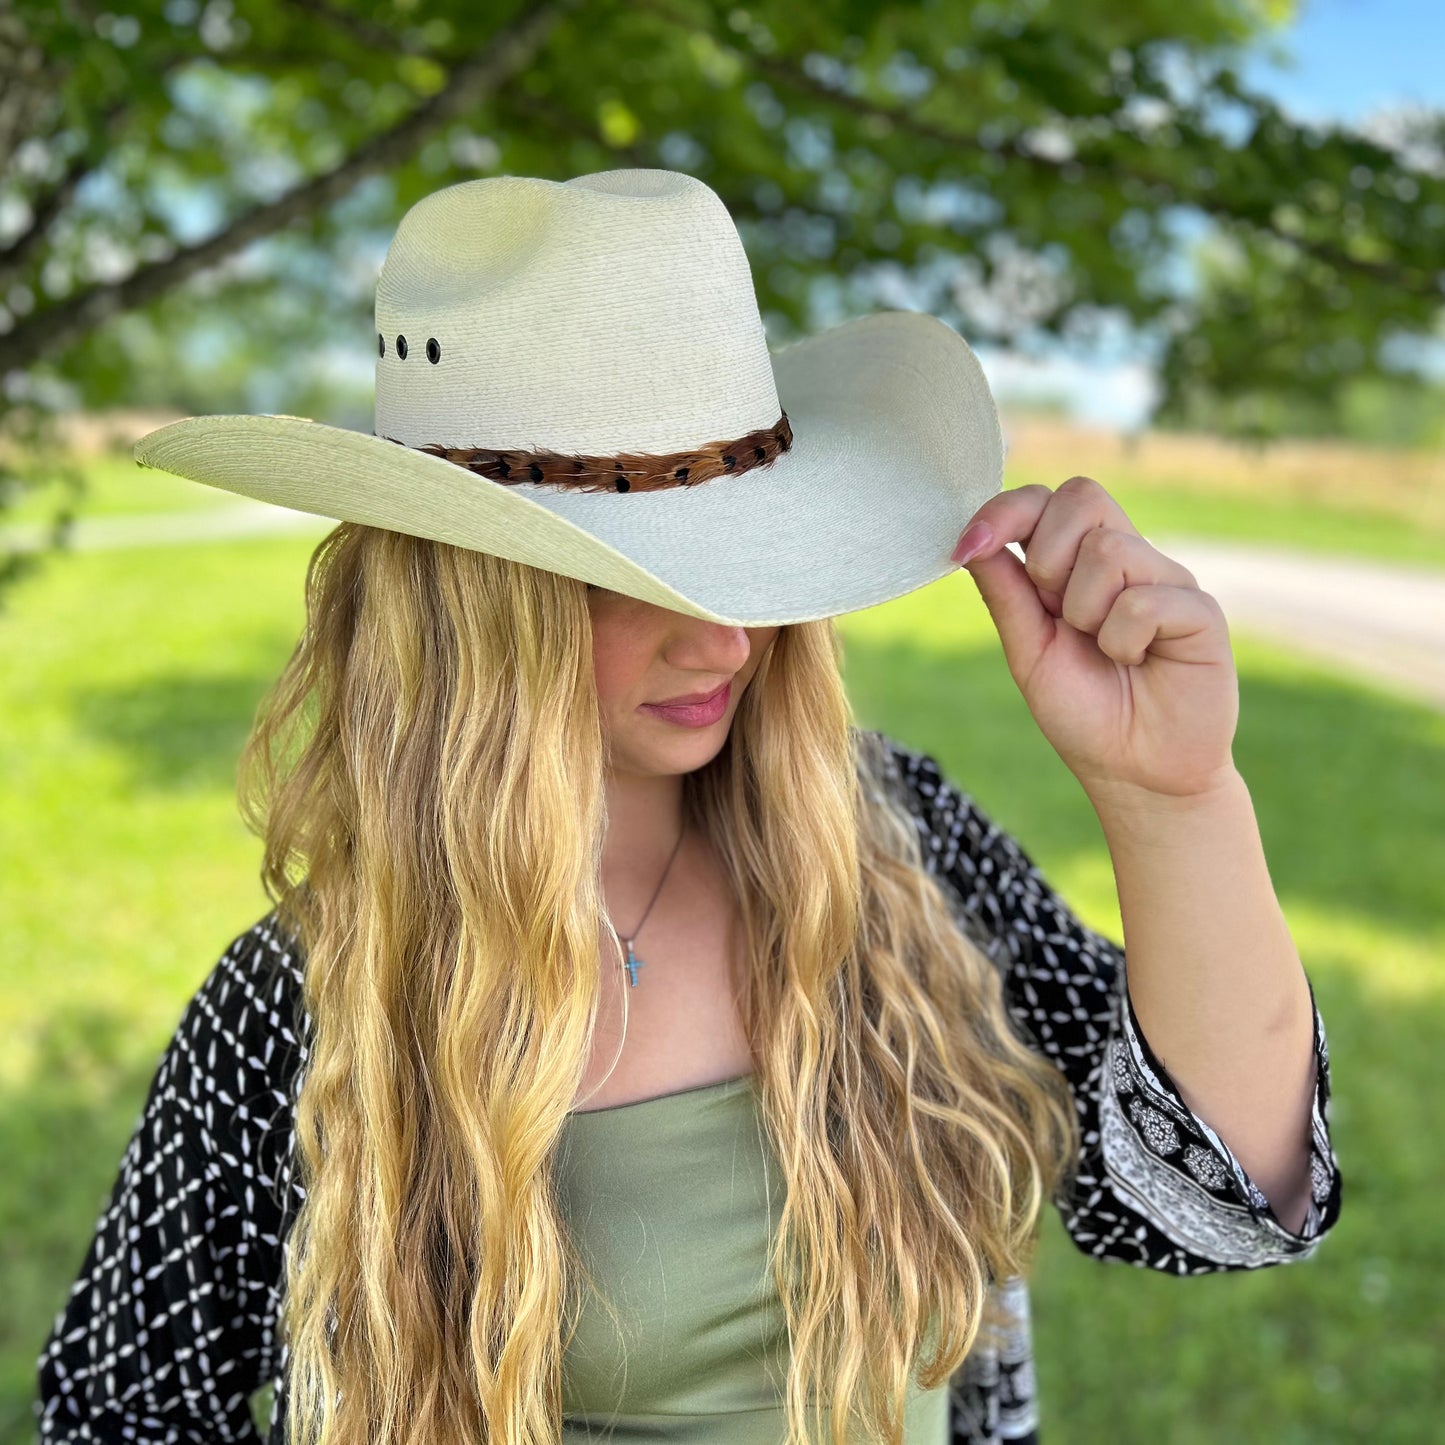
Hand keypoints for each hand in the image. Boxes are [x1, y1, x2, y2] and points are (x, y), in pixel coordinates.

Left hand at [951, 476, 1239, 803]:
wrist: (1135, 772)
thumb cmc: (1085, 712)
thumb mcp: (1028, 652)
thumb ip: (1006, 594)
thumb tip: (971, 539)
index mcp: (1079, 566)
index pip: (1047, 500)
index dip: (1006, 510)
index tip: (968, 545)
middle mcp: (1126, 561)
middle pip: (1082, 496)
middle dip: (1048, 558)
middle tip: (1060, 617)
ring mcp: (1166, 581)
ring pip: (1109, 550)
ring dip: (1086, 612)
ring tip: (1106, 652)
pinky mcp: (1200, 611)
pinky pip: (1145, 600)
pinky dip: (1124, 640)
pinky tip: (1139, 663)